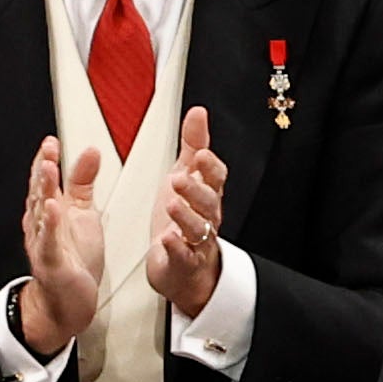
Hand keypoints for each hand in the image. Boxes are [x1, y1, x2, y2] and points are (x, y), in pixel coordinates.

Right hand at [15, 135, 105, 354]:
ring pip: (41, 213)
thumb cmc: (74, 258)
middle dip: (43, 170)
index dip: (47, 160)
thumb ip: (83, 182)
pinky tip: (53, 208)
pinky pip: (49, 241)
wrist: (69, 301)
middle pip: (40, 192)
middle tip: (48, 150)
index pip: (45, 181)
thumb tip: (90, 152)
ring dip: (43, 190)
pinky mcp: (52, 262)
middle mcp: (43, 225)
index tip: (52, 141)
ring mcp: (45, 243)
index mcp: (50, 211)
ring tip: (47, 169)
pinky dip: (50, 225)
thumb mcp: (82, 213)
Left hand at [145, 106, 226, 316]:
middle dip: (195, 190)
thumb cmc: (184, 220)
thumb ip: (193, 145)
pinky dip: (176, 248)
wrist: (184, 269)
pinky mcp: (185, 263)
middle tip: (179, 178)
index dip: (210, 167)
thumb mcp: (186, 176)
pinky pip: (184, 256)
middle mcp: (207, 217)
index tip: (200, 155)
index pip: (216, 178)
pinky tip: (166, 239)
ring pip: (198, 228)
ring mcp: (197, 241)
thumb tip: (198, 112)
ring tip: (172, 204)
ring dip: (186, 216)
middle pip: (208, 202)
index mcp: (207, 195)